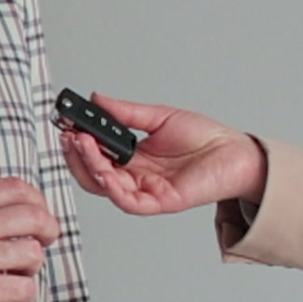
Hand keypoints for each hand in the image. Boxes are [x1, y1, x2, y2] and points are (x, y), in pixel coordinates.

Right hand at [0, 177, 59, 301]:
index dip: (37, 201)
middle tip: (46, 240)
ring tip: (16, 271)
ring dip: (31, 265)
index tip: (38, 213)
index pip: (16, 188)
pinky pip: (25, 288)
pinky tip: (9, 291)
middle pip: (34, 216)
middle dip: (48, 230)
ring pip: (33, 254)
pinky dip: (23, 291)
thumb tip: (2, 210)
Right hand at [60, 96, 267, 216]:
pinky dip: (111, 188)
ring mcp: (145, 190)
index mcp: (132, 158)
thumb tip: (98, 99)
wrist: (235, 152)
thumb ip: (126, 112)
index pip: (95, 155)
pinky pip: (127, 201)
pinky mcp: (159, 202)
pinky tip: (103, 170)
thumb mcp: (159, 117)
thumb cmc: (205, 138)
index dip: (78, 142)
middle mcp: (134, 176)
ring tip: (82, 144)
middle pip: (92, 174)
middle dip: (76, 155)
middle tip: (69, 135)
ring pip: (104, 187)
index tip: (67, 124)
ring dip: (88, 167)